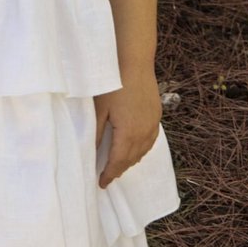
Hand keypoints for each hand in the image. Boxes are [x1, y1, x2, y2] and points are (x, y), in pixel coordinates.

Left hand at [94, 70, 161, 187]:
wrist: (134, 63)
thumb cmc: (113, 84)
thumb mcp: (99, 110)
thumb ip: (96, 133)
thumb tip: (90, 153)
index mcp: (127, 133)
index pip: (118, 162)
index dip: (109, 174)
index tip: (101, 183)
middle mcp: (143, 132)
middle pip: (131, 159)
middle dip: (119, 170)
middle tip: (108, 177)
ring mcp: (152, 124)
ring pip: (142, 151)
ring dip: (131, 161)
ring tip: (119, 166)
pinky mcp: (157, 116)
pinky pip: (150, 140)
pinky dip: (142, 149)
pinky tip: (135, 149)